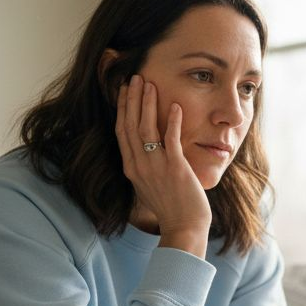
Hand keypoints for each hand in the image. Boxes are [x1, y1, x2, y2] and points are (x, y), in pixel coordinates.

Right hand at [113, 75, 211, 255]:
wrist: (184, 228)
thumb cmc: (172, 208)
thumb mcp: (150, 185)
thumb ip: (146, 167)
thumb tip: (147, 152)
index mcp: (132, 168)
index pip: (122, 132)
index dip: (122, 109)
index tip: (124, 91)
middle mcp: (139, 166)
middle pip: (130, 125)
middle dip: (131, 100)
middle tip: (134, 78)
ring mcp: (156, 167)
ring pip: (146, 129)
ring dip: (147, 104)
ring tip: (149, 84)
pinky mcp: (174, 169)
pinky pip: (171, 140)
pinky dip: (172, 122)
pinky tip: (175, 106)